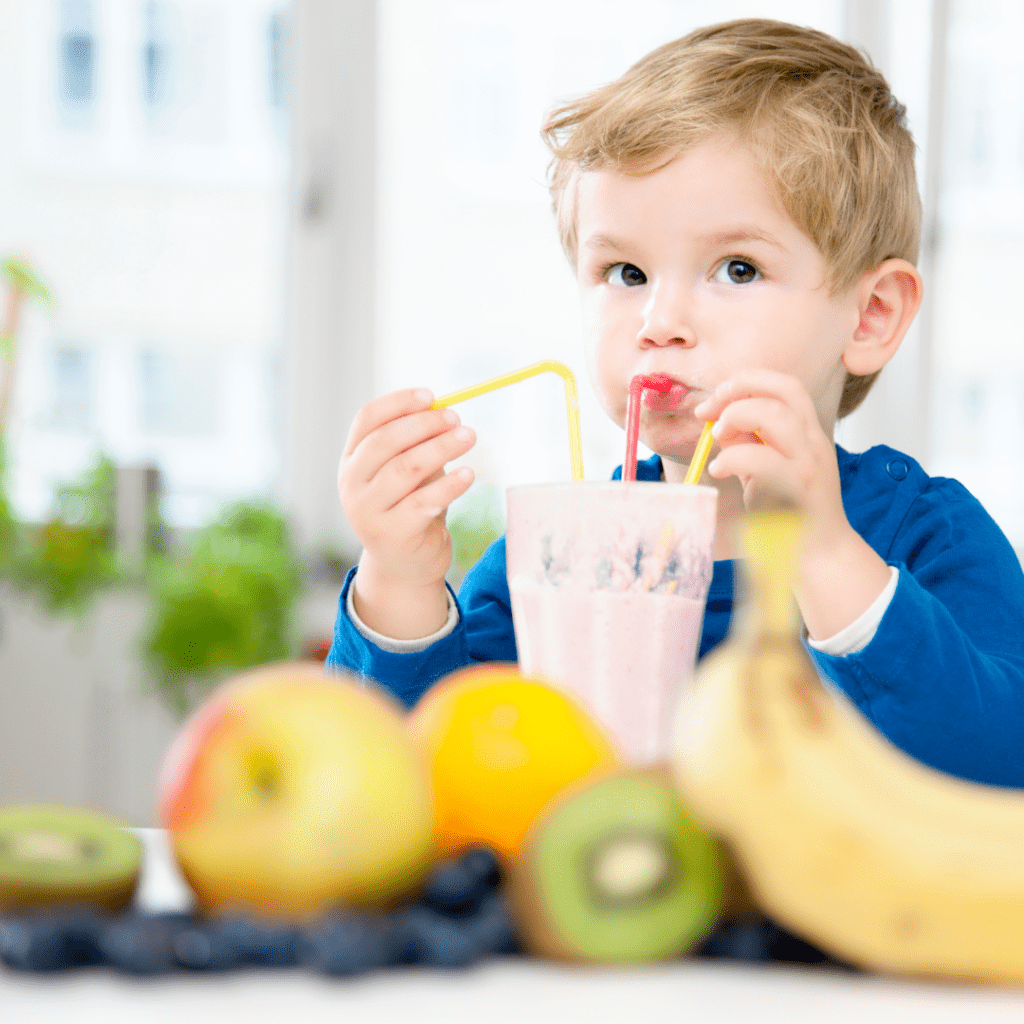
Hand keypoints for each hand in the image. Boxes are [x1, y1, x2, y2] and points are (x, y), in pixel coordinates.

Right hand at [338, 388, 475, 636]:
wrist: (404, 566)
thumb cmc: (409, 508)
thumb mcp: (408, 473)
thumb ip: (418, 444)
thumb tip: (444, 411)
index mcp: (352, 460)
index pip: (367, 419)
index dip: (399, 402)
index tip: (431, 396)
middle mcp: (352, 484)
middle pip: (386, 441)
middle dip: (425, 424)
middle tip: (456, 419)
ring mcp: (368, 511)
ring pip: (406, 469)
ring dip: (442, 448)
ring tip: (469, 437)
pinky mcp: (392, 534)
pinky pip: (424, 502)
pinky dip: (450, 485)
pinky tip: (468, 474)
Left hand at [693, 369, 889, 639]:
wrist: (820, 556)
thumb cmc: (789, 513)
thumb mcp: (767, 469)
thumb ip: (749, 443)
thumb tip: (721, 423)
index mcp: (807, 432)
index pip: (784, 385)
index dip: (747, 382)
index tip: (715, 398)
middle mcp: (813, 442)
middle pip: (785, 390)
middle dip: (739, 392)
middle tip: (709, 414)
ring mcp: (809, 464)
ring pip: (777, 416)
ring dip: (737, 417)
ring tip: (717, 440)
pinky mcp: (799, 491)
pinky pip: (765, 461)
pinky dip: (734, 458)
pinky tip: (719, 469)